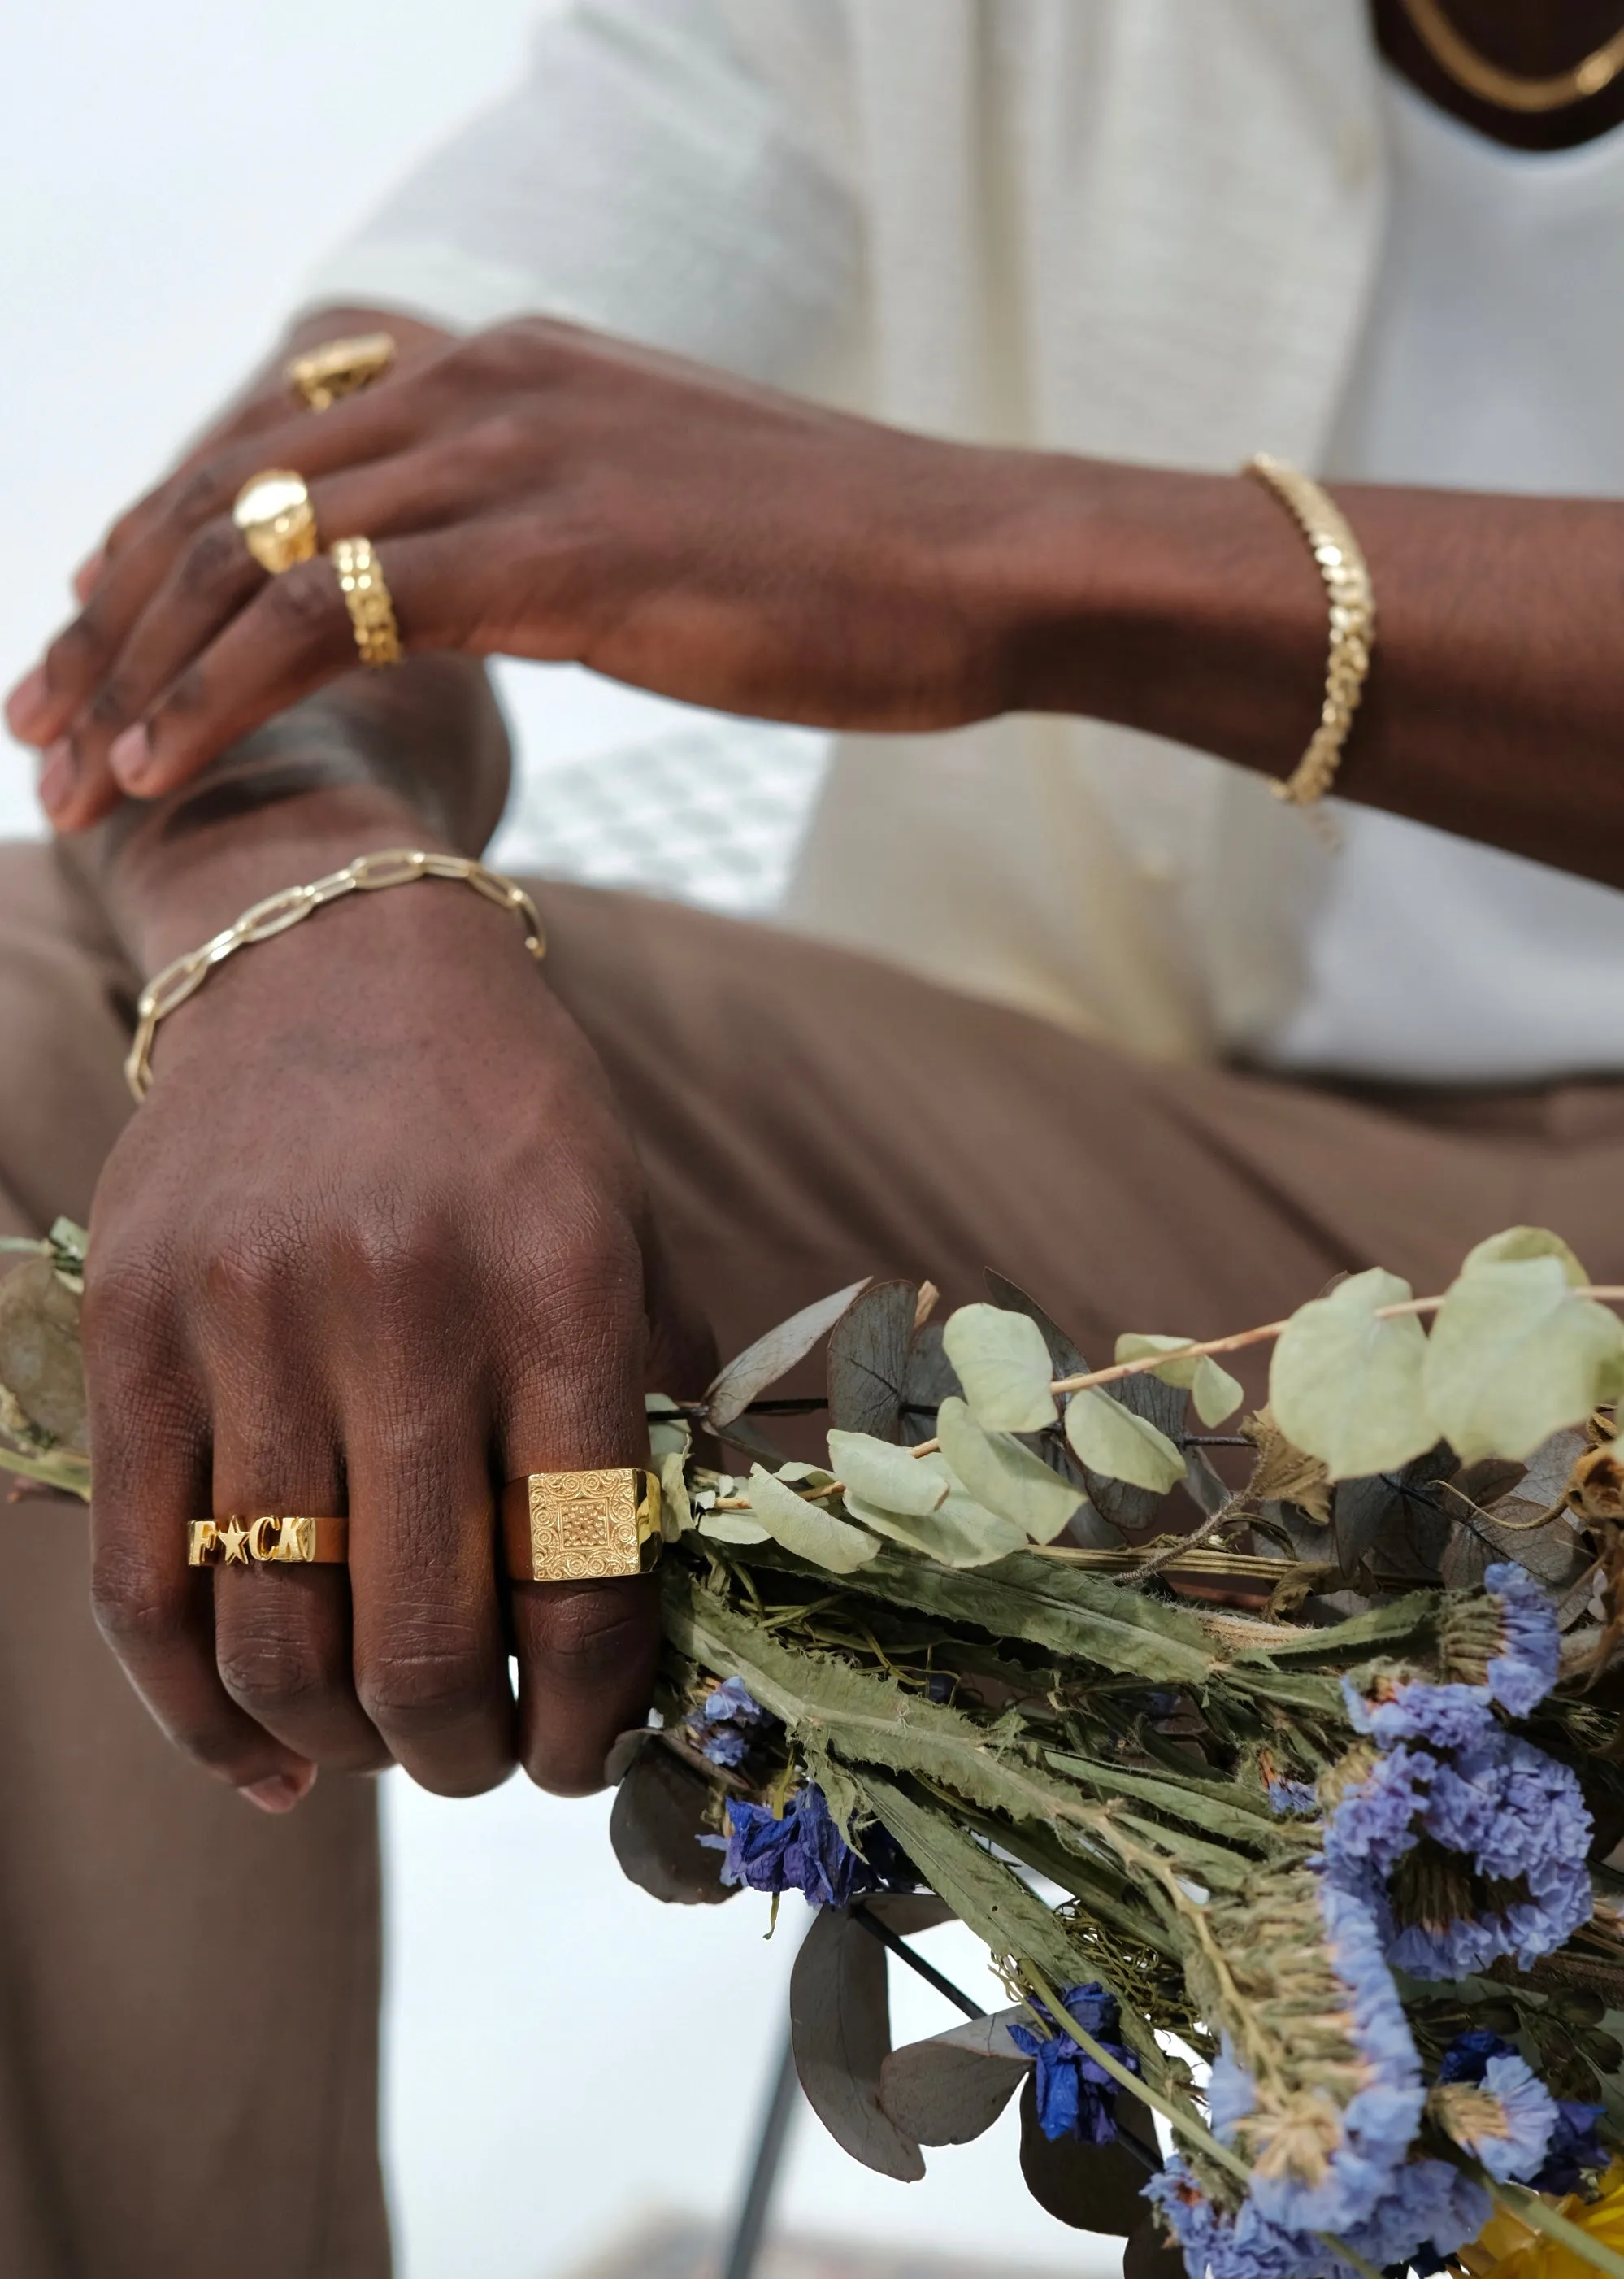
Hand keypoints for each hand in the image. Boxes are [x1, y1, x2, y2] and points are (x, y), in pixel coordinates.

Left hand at [7, 317, 1042, 822]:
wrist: (980, 567)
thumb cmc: (843, 572)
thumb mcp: (658, 520)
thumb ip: (538, 522)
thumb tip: (468, 589)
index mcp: (501, 366)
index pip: (268, 441)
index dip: (156, 547)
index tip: (98, 649)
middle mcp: (482, 379)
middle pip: (223, 484)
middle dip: (107, 611)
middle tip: (35, 719)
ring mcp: (514, 452)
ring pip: (247, 544)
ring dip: (135, 663)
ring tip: (68, 771)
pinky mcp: (550, 545)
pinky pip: (326, 609)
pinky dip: (221, 691)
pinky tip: (164, 766)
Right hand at [83, 791, 711, 1804]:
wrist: (331, 959)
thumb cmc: (507, 1116)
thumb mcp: (622, 1233)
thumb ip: (646, 1414)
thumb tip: (656, 1629)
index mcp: (561, 1284)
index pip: (582, 1579)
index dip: (594, 1714)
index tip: (592, 1750)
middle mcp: (403, 1306)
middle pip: (422, 1640)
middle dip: (468, 1753)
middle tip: (489, 1757)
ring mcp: (247, 1318)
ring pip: (274, 1637)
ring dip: (343, 1745)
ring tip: (387, 1745)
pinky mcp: (127, 1331)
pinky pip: (138, 1582)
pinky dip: (193, 1710)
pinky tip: (258, 1756)